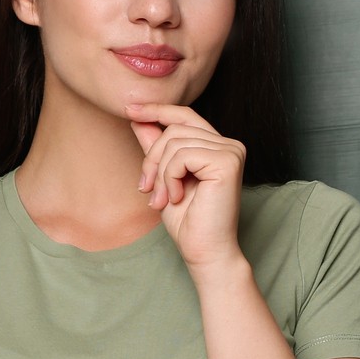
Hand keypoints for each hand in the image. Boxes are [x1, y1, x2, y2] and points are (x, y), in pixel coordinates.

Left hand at [126, 100, 245, 272]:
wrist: (204, 250)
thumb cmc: (188, 221)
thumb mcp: (164, 178)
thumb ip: (156, 148)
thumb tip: (138, 118)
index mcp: (217, 146)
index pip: (184, 115)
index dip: (156, 110)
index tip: (128, 108)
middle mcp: (229, 145)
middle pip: (174, 129)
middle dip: (152, 158)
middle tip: (145, 188)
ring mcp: (231, 151)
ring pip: (174, 142)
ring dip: (159, 174)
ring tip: (161, 199)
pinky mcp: (227, 162)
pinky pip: (181, 156)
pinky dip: (169, 178)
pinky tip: (176, 198)